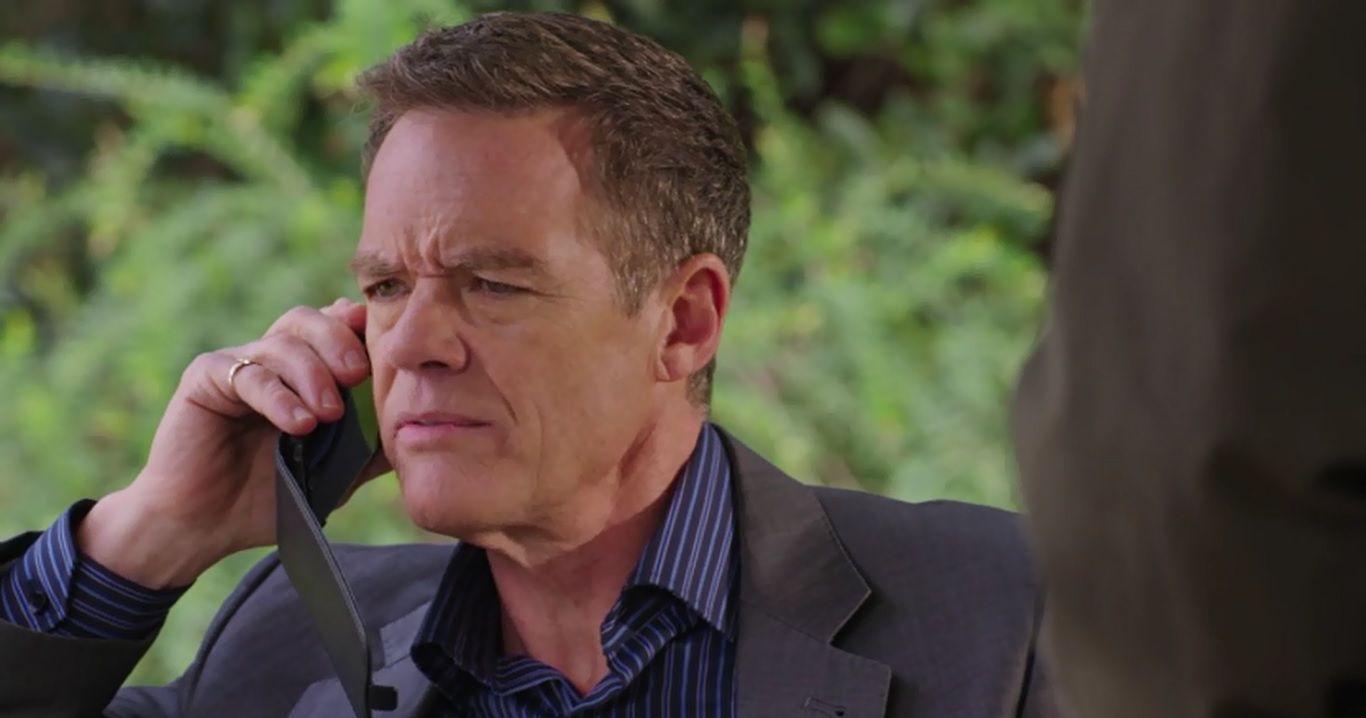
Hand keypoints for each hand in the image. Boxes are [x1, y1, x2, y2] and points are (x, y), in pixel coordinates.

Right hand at [77, 298, 390, 587]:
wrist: (207, 527)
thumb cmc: (274, 496)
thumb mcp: (337, 470)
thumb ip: (372, 444)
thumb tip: (423, 427)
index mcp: (306, 370)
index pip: (338, 327)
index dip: (363, 333)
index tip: (389, 355)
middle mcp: (272, 358)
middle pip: (311, 319)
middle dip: (341, 342)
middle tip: (359, 375)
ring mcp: (238, 364)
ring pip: (281, 341)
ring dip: (312, 373)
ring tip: (330, 414)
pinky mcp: (206, 380)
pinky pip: (246, 373)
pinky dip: (278, 397)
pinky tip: (299, 425)